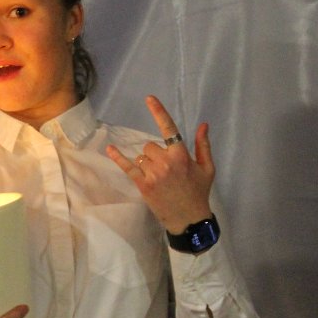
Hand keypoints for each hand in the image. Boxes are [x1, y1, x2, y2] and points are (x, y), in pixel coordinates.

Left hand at [105, 95, 214, 233]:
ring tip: (159, 177)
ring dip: (147, 162)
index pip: (169, 129)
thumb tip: (203, 124)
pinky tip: (110, 149)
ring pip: (142, 156)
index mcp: (182, 155)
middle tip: (167, 169)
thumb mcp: (207, 168)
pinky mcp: (142, 184)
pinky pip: (127, 167)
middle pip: (151, 145)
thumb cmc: (198, 192)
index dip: (159, 112)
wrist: (189, 219)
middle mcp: (166, 162)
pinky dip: (118, 158)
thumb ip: (203, 145)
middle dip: (156, 153)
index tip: (149, 99)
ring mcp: (153, 173)